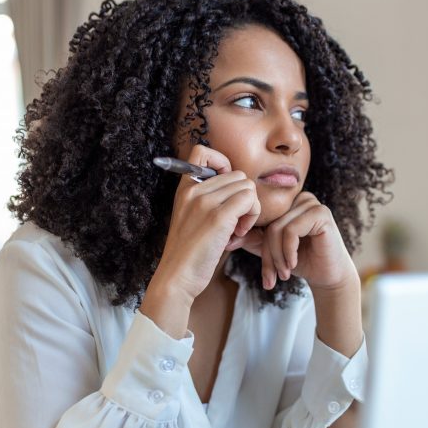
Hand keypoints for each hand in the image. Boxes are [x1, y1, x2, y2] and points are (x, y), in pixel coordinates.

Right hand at [148, 145, 260, 303]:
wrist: (176, 277)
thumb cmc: (189, 254)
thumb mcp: (193, 219)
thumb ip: (210, 202)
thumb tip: (242, 194)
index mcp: (184, 188)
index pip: (203, 151)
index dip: (223, 165)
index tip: (226, 193)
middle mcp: (193, 189)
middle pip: (237, 175)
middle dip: (243, 198)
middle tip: (235, 222)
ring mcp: (205, 201)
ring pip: (247, 186)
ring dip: (250, 209)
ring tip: (236, 230)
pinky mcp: (218, 216)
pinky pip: (250, 200)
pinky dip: (251, 217)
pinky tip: (238, 234)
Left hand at [227, 192, 357, 292]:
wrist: (329, 275)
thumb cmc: (302, 261)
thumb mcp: (272, 251)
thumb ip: (252, 241)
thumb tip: (228, 239)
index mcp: (287, 202)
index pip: (261, 219)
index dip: (256, 244)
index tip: (261, 270)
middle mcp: (299, 198)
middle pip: (269, 224)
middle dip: (268, 255)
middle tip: (270, 278)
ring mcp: (311, 203)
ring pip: (277, 228)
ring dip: (278, 257)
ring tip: (283, 274)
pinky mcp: (321, 213)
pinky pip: (291, 231)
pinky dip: (289, 252)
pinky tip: (293, 265)